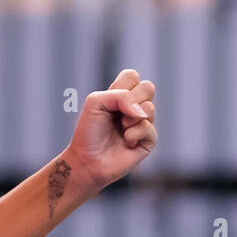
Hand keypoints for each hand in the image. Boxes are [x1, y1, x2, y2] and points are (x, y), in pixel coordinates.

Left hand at [63, 70, 156, 195]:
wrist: (87, 160)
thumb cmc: (88, 132)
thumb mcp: (95, 102)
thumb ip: (120, 96)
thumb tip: (142, 111)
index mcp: (121, 96)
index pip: (133, 76)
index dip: (122, 85)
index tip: (109, 101)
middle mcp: (135, 108)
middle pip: (148, 87)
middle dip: (131, 99)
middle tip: (117, 114)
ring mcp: (143, 123)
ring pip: (150, 108)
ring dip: (129, 119)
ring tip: (120, 130)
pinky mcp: (148, 141)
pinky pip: (149, 128)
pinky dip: (133, 134)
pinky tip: (126, 142)